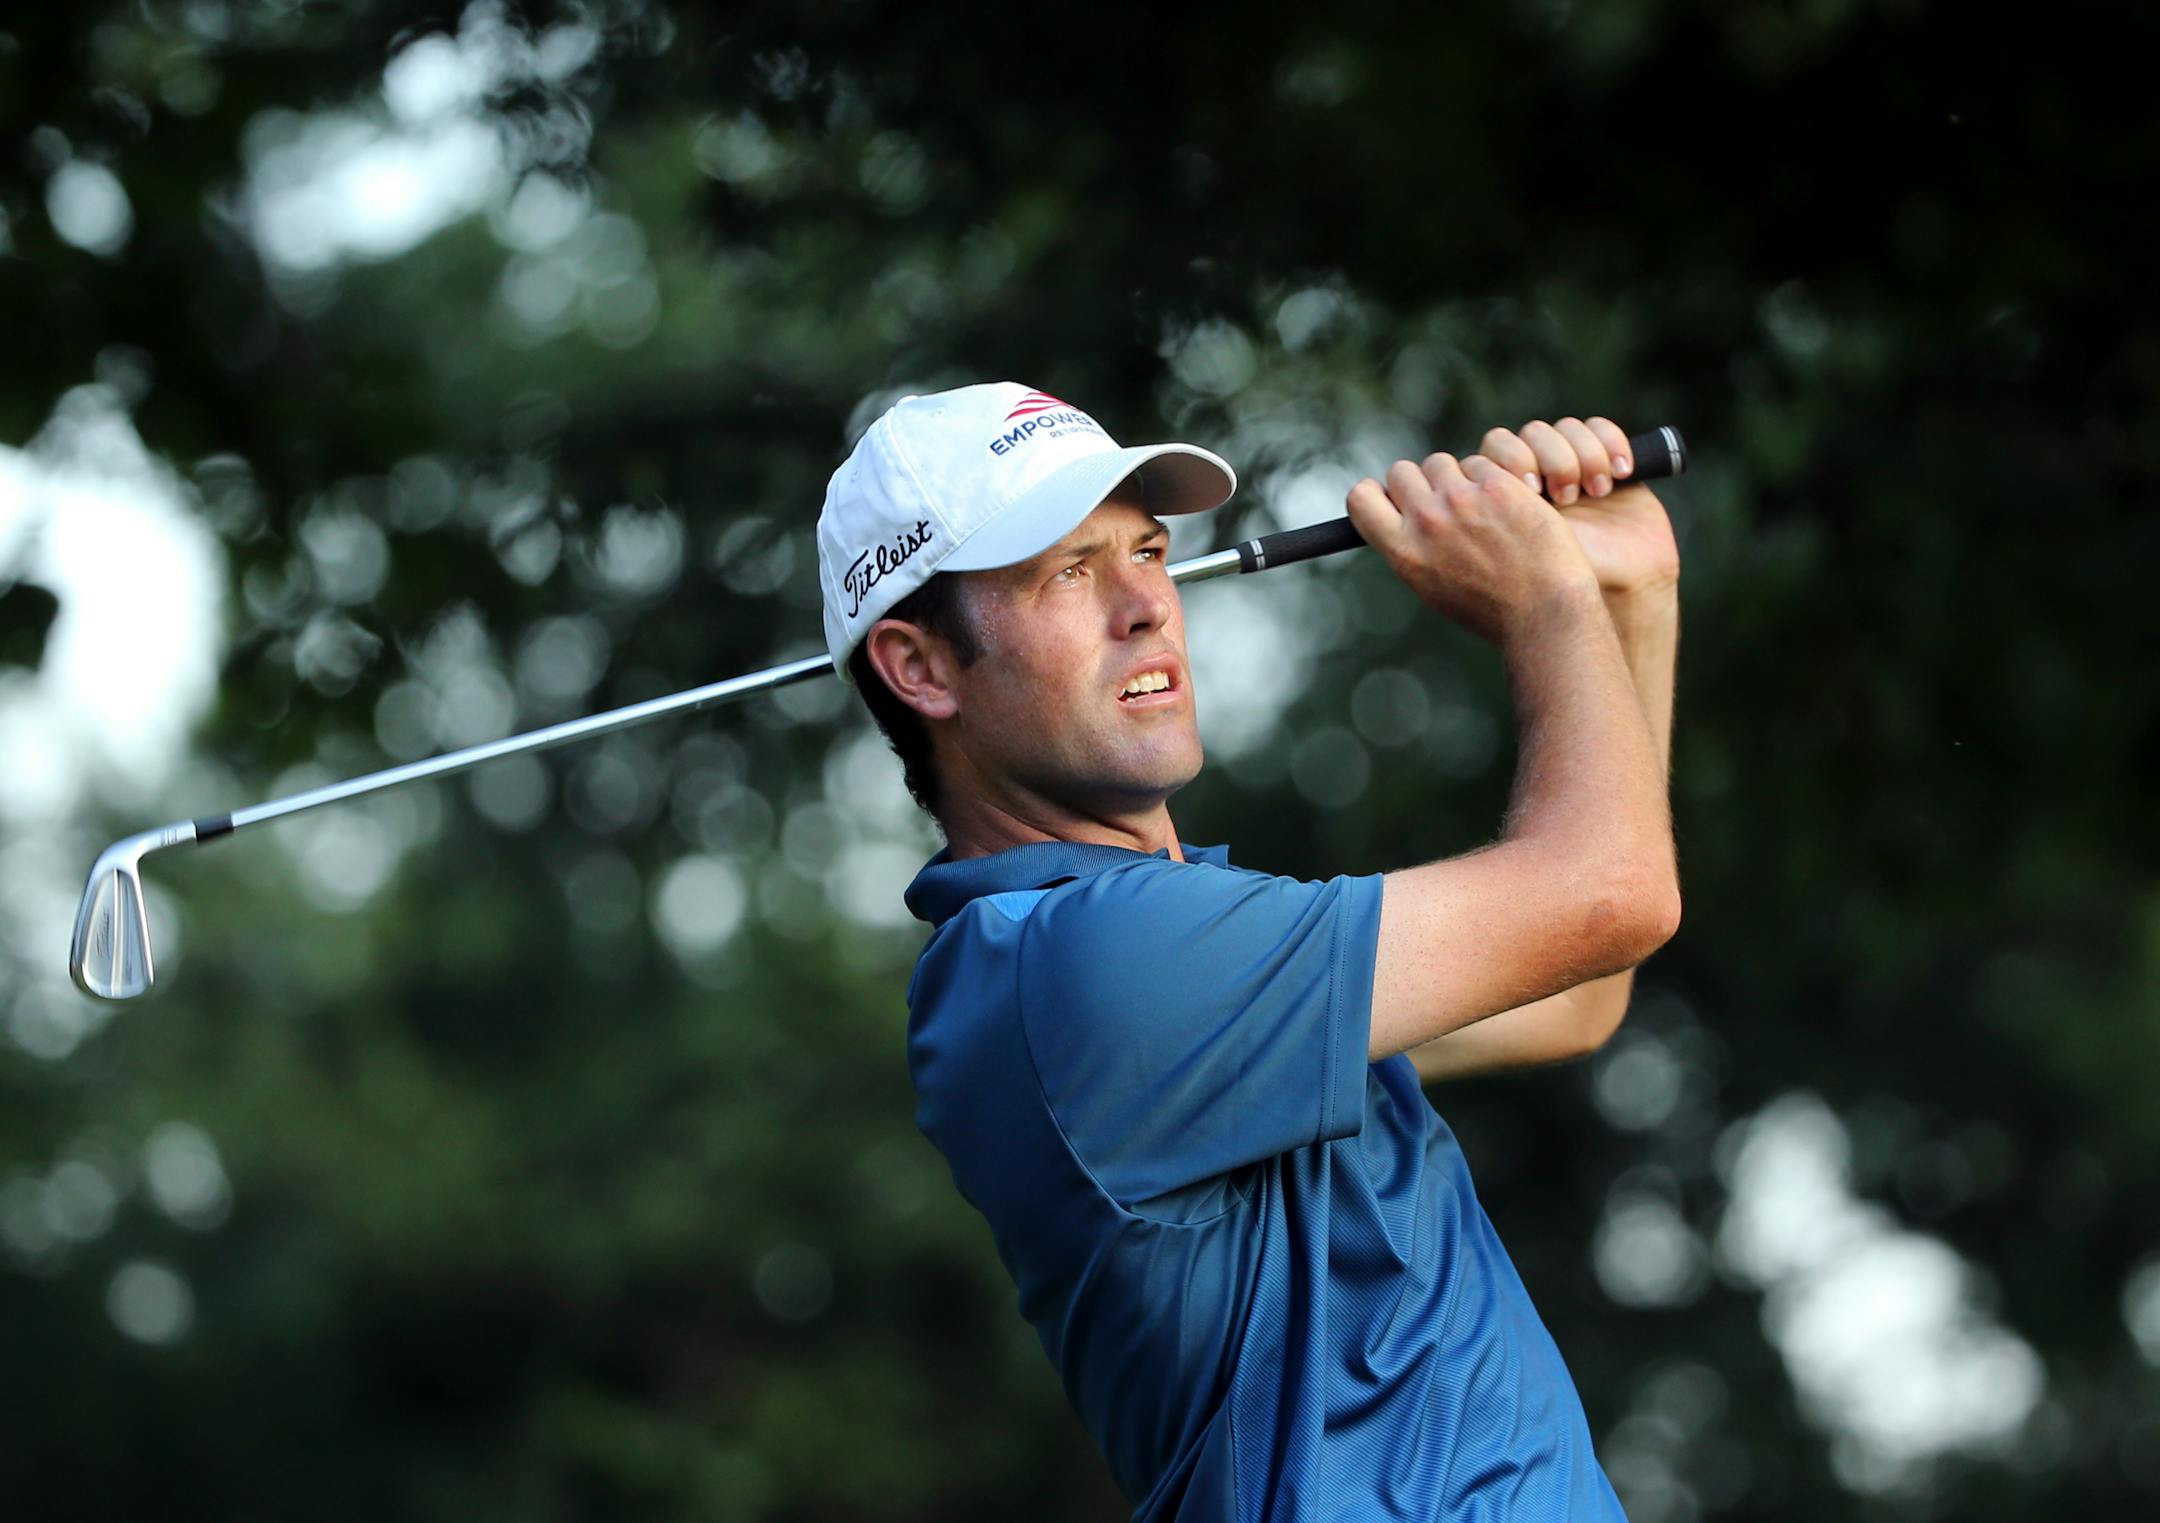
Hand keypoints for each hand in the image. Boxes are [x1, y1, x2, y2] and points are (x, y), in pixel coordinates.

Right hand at [1345, 450, 1600, 645]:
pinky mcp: (1498, 487)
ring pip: (1442, 462)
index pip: (1361, 497)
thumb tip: (1403, 514)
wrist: (1544, 613)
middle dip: (1421, 483)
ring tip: (1481, 508)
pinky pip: (1483, 464)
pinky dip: (1493, 479)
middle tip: (1447, 504)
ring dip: (1457, 477)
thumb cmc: (1491, 609)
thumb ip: (1413, 547)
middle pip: (1402, 472)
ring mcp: (1461, 500)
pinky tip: (1511, 507)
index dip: (1378, 493)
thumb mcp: (1433, 586)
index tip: (1397, 502)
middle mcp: (1425, 521)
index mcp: (1403, 551)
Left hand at [1477, 417, 1679, 596]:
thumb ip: (1490, 520)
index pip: (1497, 446)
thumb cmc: (1566, 581)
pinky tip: (1622, 473)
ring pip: (1567, 429)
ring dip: (1585, 455)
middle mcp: (1539, 475)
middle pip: (1533, 433)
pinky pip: (1601, 428)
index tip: (1530, 489)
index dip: (1512, 457)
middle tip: (1566, 497)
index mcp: (1508, 494)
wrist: (1625, 587)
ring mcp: (1572, 466)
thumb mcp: (1519, 552)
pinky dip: (1611, 443)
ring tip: (1598, 493)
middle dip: (1552, 459)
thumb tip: (1467, 492)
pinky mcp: (1608, 461)